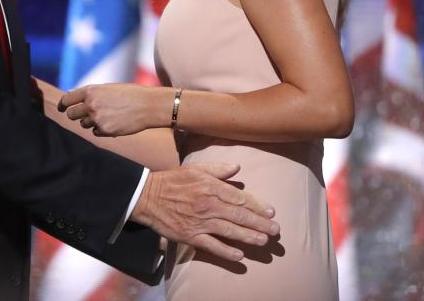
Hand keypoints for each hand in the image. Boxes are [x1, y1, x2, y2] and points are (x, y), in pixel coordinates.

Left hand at [57, 84, 169, 135]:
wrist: (148, 105)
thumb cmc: (129, 94)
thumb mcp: (108, 88)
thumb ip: (90, 92)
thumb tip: (70, 94)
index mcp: (91, 91)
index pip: (67, 99)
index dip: (63, 104)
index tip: (61, 108)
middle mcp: (91, 105)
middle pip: (71, 115)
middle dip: (77, 115)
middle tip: (86, 114)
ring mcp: (97, 119)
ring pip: (83, 124)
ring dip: (91, 122)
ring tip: (107, 115)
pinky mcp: (105, 131)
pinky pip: (95, 132)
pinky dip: (101, 129)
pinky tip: (113, 122)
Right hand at [131, 163, 278, 262]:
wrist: (148, 196)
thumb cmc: (173, 181)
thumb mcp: (195, 169)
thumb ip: (217, 169)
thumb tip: (237, 168)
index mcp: (210, 187)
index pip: (239, 198)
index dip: (257, 206)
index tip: (271, 212)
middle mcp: (208, 205)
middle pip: (239, 216)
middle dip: (260, 223)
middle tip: (275, 230)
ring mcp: (200, 222)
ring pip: (229, 231)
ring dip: (249, 237)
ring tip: (264, 241)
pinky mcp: (190, 236)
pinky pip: (212, 246)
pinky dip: (226, 252)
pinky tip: (240, 256)